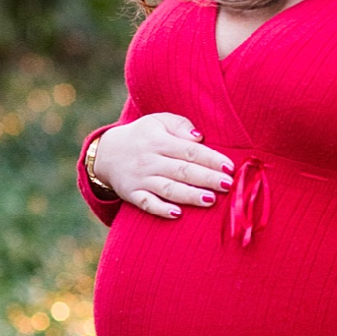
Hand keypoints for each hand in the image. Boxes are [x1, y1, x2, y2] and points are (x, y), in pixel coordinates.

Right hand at [90, 113, 233, 218]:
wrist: (106, 153)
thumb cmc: (142, 135)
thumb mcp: (158, 121)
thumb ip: (180, 125)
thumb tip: (200, 138)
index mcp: (159, 141)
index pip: (190, 151)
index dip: (210, 159)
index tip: (230, 167)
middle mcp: (150, 161)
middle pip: (183, 171)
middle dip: (207, 178)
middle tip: (228, 185)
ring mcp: (141, 179)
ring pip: (168, 188)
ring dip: (189, 195)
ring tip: (210, 200)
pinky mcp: (132, 194)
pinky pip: (146, 203)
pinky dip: (160, 209)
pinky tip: (177, 214)